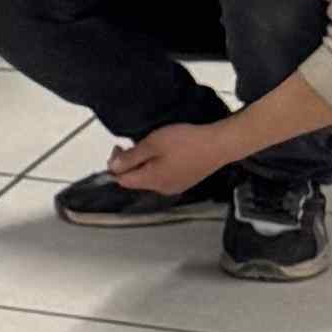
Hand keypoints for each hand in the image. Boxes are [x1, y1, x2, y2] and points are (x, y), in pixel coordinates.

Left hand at [110, 117, 240, 200]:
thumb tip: (112, 168)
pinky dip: (158, 165)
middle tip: (134, 143)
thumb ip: (131, 158)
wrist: (219, 144)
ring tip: (151, 145)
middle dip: (130, 163)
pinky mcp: (186, 181)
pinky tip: (166, 153)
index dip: (116, 165)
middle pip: (136, 180)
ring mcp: (176, 186)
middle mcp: (162, 189)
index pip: (123, 180)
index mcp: (152, 181)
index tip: (120, 146)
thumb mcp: (152, 144)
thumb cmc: (184, 142)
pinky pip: (163, 176)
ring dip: (144, 163)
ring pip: (150, 177)